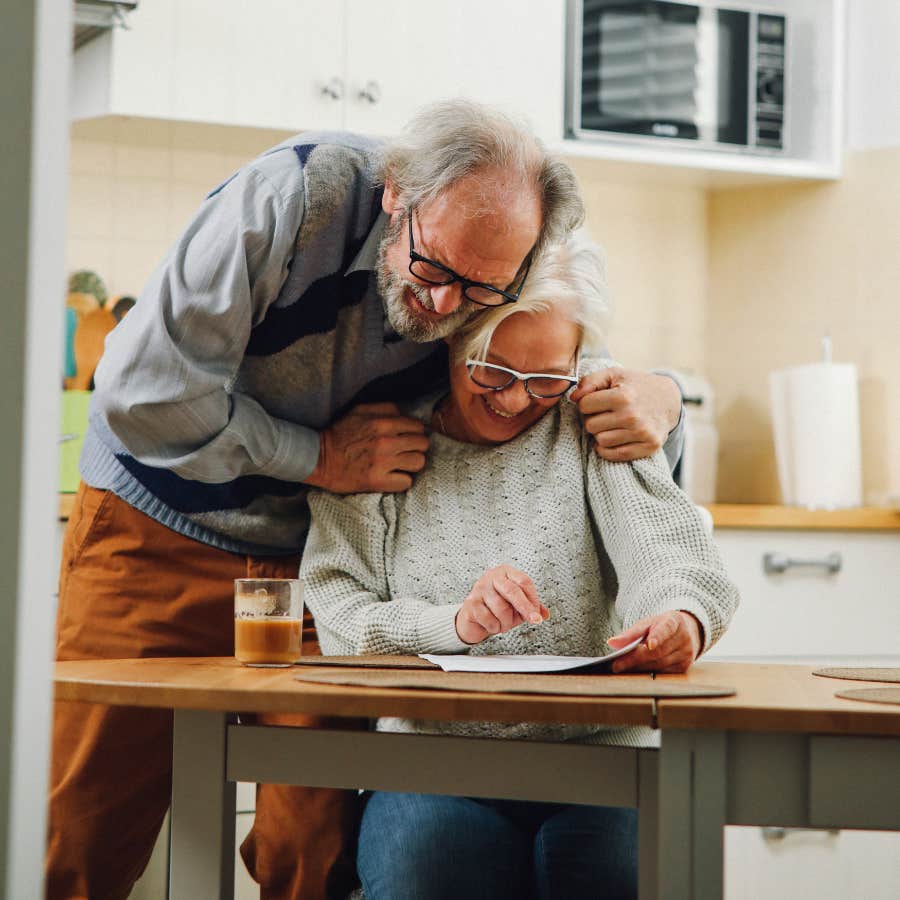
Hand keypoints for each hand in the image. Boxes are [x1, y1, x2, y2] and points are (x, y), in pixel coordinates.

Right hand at [305, 402, 428, 492]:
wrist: (318, 458)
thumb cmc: (339, 433)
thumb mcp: (360, 410)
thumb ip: (385, 409)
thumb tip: (405, 415)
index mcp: (382, 422)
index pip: (418, 426)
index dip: (415, 432)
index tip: (407, 437)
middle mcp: (386, 442)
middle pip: (423, 444)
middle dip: (416, 447)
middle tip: (405, 452)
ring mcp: (383, 462)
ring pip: (418, 463)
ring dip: (411, 464)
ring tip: (400, 464)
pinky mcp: (377, 481)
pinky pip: (406, 482)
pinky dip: (401, 480)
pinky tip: (392, 477)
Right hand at [455, 565, 549, 645]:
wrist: (473, 621)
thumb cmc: (496, 610)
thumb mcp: (517, 607)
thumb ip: (531, 608)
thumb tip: (545, 614)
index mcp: (505, 573)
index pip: (524, 581)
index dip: (533, 598)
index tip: (538, 613)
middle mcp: (491, 577)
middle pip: (512, 590)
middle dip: (525, 607)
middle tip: (534, 620)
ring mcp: (479, 588)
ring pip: (501, 607)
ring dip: (506, 622)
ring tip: (503, 624)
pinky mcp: (471, 603)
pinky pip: (489, 618)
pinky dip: (494, 627)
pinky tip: (492, 625)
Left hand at [570, 368, 681, 461]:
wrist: (668, 399)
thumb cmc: (635, 386)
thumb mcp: (614, 375)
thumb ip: (590, 381)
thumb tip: (573, 398)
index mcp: (623, 396)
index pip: (584, 406)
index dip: (586, 403)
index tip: (596, 401)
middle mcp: (632, 416)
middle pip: (590, 425)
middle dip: (593, 419)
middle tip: (605, 414)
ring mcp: (642, 433)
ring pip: (600, 441)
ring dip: (601, 434)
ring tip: (612, 424)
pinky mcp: (649, 447)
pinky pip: (615, 455)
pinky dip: (609, 449)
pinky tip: (614, 437)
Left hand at [606, 611, 701, 673]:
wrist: (686, 631)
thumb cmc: (661, 627)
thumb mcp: (647, 624)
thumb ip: (630, 633)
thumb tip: (612, 643)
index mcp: (674, 621)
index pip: (666, 629)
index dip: (658, 637)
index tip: (649, 644)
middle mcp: (684, 638)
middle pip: (658, 651)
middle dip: (636, 659)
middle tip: (617, 665)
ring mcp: (686, 654)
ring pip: (660, 664)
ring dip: (639, 667)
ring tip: (622, 668)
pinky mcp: (684, 668)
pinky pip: (663, 673)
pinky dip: (648, 672)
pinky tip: (635, 672)